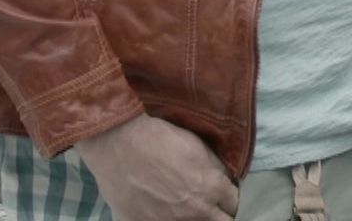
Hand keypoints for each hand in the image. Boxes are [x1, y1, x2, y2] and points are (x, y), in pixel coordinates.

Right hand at [76, 113, 238, 219]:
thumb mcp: (197, 146)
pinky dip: (166, 220)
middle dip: (218, 214)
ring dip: (194, 219)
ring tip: (184, 208)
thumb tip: (224, 180)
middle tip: (209, 206)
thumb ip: (215, 169)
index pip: (233, 203)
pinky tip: (162, 211)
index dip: (227, 197)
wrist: (119, 144)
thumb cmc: (158, 139)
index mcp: (211, 189)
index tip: (221, 194)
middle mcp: (195, 212)